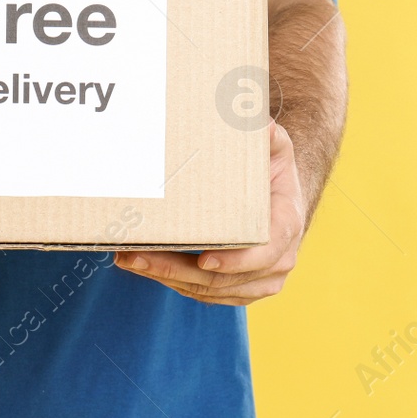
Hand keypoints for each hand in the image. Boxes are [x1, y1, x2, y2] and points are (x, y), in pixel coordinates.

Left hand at [114, 121, 306, 304]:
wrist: (280, 201)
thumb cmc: (272, 172)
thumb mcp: (274, 148)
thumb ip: (268, 136)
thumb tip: (259, 124)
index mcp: (285, 226)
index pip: (264, 252)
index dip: (235, 261)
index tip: (204, 259)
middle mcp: (277, 261)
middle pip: (223, 278)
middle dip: (176, 270)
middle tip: (138, 256)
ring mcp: (258, 281)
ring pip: (208, 290)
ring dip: (166, 279)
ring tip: (130, 260)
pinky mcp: (239, 290)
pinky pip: (204, 293)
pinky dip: (173, 283)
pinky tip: (145, 267)